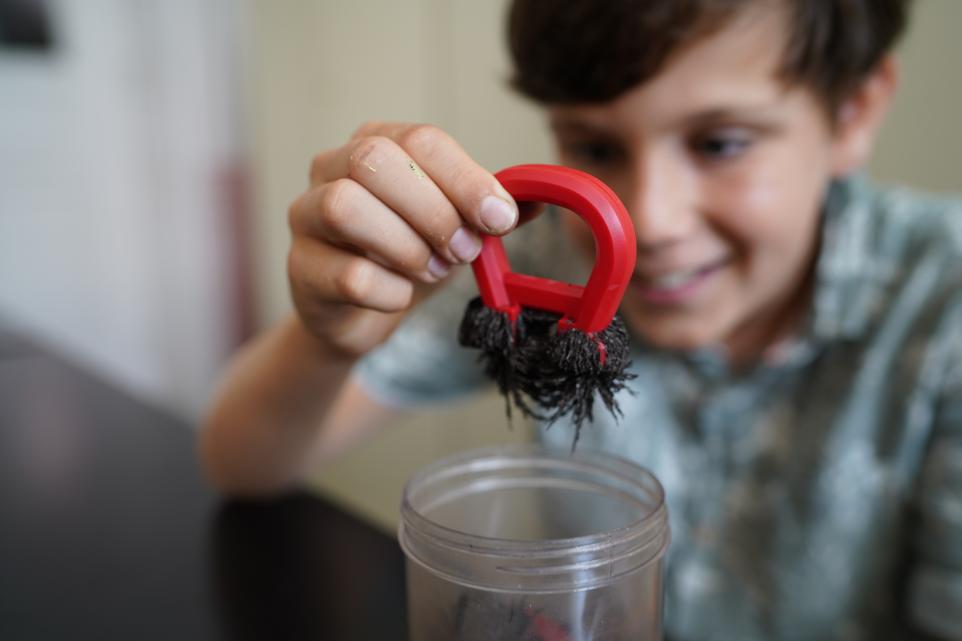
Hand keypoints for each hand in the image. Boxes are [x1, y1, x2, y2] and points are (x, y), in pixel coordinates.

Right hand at [287, 122, 519, 357]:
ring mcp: (305, 215)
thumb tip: (539, 201)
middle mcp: (331, 167)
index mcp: (376, 142)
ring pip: (346, 207)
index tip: (499, 218)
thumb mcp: (455, 227)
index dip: (465, 179)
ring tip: (432, 270)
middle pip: (376, 161)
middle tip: (464, 250)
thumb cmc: (407, 257)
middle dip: (434, 210)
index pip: (421, 140)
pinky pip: (347, 274)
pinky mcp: (300, 267)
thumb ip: (490, 211)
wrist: (359, 314)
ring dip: (407, 246)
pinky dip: (390, 292)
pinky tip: (400, 297)